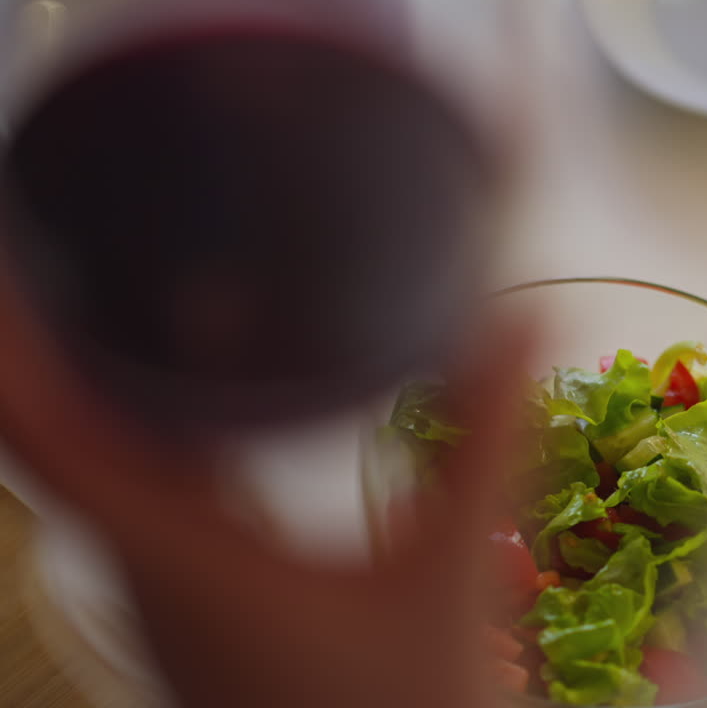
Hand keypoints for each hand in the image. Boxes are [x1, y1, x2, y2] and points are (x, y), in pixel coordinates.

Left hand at [0, 264, 531, 707]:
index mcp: (184, 559)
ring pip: (97, 463)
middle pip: (58, 432)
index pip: (49, 431)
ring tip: (120, 283)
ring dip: (94, 375)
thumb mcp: (448, 577)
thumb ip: (483, 450)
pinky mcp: (197, 603)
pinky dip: (148, 421)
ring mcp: (166, 595)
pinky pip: (142, 489)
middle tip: (76, 235)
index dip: (14, 336)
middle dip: (52, 332)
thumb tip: (522, 326)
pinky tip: (204, 389)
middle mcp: (150, 573)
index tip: (17, 249)